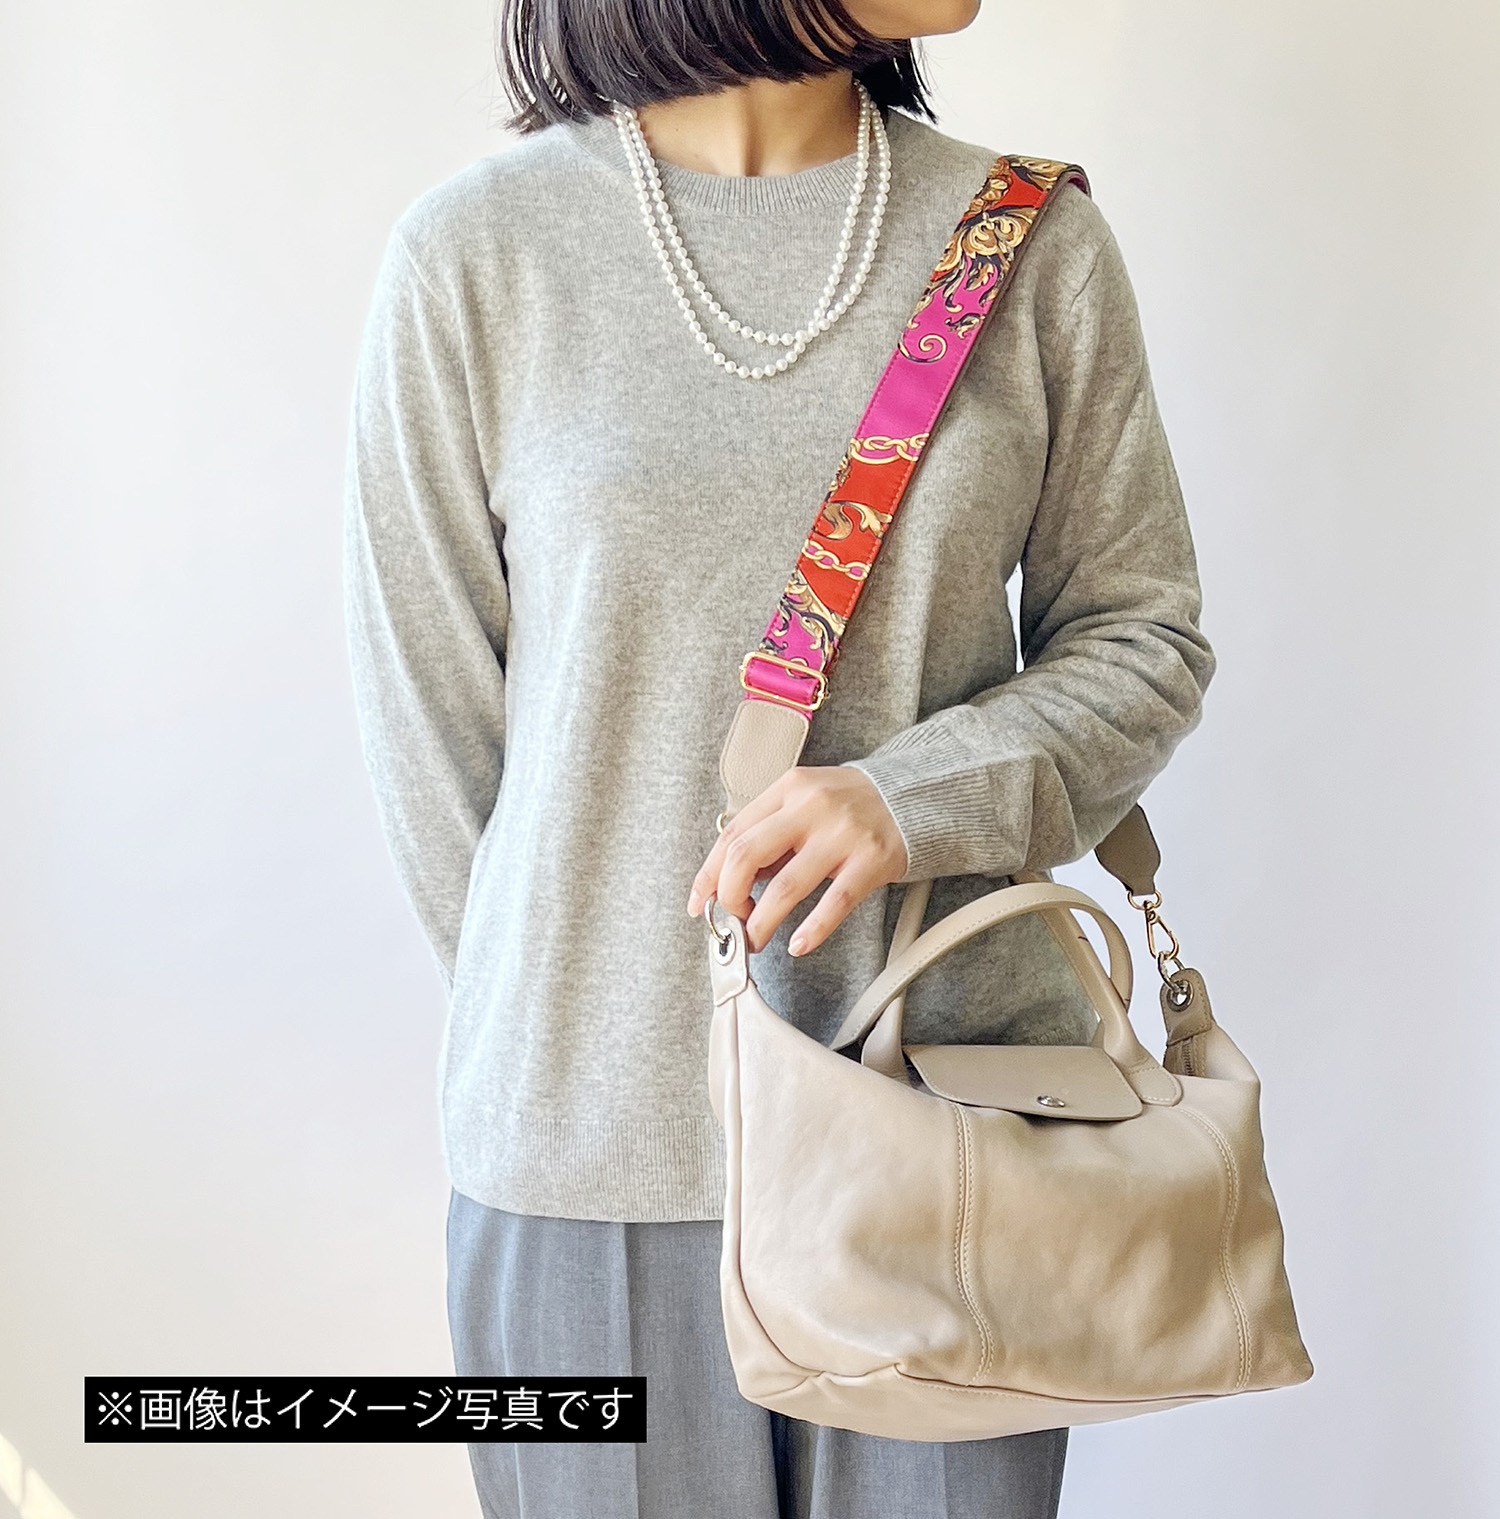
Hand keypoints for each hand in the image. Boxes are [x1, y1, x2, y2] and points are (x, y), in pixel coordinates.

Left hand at [686, 766, 908, 955]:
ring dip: (762, 922)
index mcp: (788, 788)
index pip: (732, 834)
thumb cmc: (851, 805)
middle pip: (747, 856)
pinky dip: (811, 930)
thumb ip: (772, 833)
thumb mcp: (805, 802)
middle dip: (730, 897)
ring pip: (785, 887)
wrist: (915, 796)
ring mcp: (843, 834)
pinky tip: (797, 944)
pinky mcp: (872, 860)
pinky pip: (834, 903)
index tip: (699, 902)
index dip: (708, 874)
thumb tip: (731, 880)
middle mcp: (811, 807)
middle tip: (735, 918)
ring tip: (756, 939)